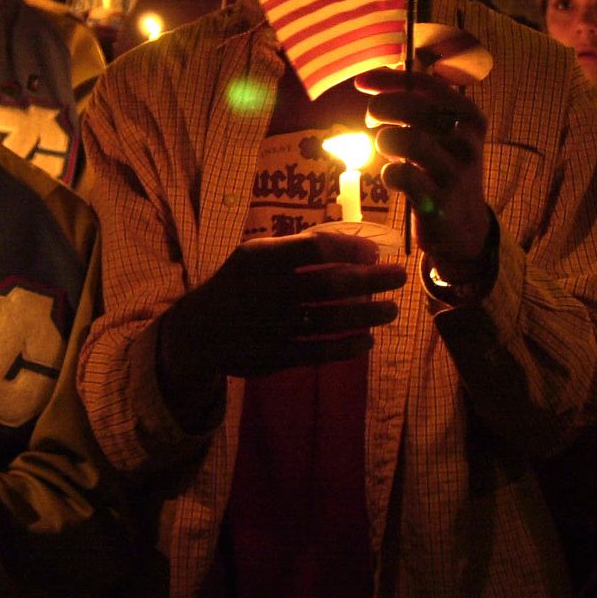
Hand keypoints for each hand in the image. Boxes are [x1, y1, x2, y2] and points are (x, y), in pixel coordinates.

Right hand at [161, 231, 403, 383]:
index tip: (374, 251)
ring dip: (367, 315)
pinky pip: (319, 351)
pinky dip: (347, 347)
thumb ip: (296, 247)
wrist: (198, 330)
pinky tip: (368, 341)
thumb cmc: (237, 284)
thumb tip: (350, 241)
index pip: (313, 249)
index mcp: (261, 259)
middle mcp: (268, 291)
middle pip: (329, 285)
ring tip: (391, 310)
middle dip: (370, 280)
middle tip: (398, 277)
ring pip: (330, 320)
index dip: (349, 248)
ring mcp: (273, 326)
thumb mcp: (254, 255)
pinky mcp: (276, 356)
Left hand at [356, 68, 491, 280]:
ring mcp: (453, 172)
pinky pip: (399, 175)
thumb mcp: (444, 133)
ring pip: (404, 139)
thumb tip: (392, 67)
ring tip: (389, 151)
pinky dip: (388, 173)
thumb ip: (421, 102)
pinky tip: (394, 178)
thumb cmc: (444, 169)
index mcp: (469, 117)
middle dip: (381, 108)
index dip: (390, 79)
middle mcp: (466, 141)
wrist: (465, 228)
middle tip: (374, 121)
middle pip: (411, 108)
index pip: (427, 85)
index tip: (363, 82)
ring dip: (385, 141)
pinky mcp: (436, 201)